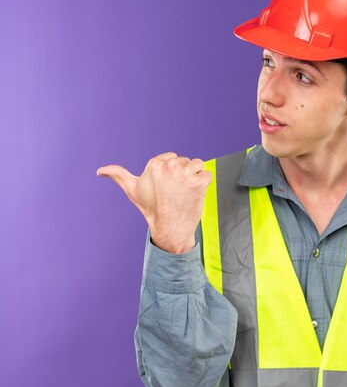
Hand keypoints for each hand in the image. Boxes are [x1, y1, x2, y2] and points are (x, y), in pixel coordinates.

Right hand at [97, 152, 211, 252]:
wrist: (169, 228)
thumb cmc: (151, 208)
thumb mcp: (132, 190)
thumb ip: (118, 175)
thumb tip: (99, 171)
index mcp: (155, 163)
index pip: (172, 158)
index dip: (172, 172)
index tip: (166, 186)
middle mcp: (170, 166)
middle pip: (185, 161)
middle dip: (183, 174)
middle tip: (175, 192)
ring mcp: (186, 173)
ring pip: (197, 165)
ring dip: (195, 177)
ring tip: (185, 192)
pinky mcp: (199, 182)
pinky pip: (207, 174)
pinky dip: (204, 184)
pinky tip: (194, 194)